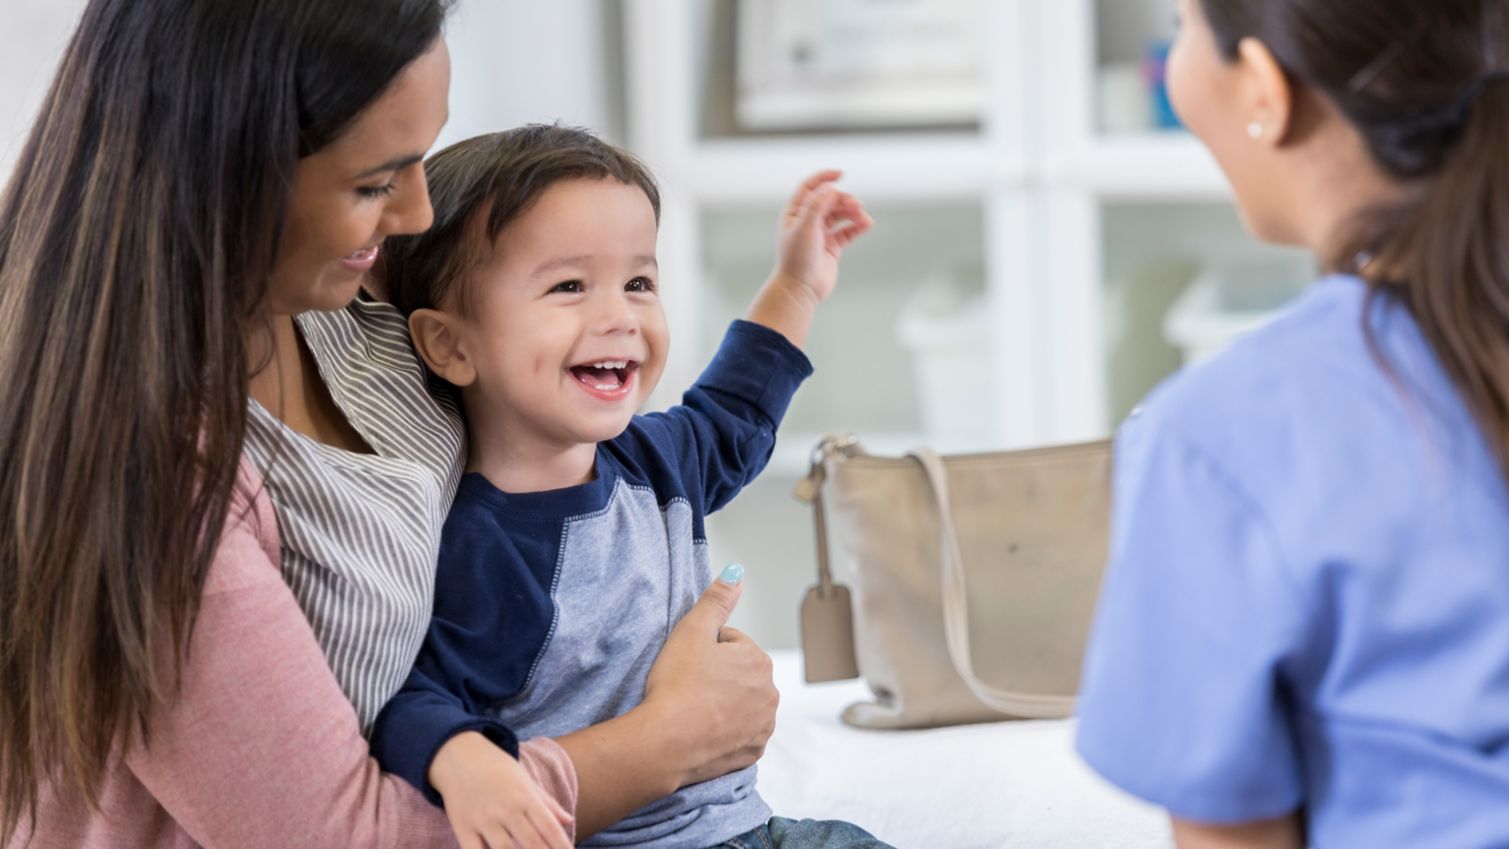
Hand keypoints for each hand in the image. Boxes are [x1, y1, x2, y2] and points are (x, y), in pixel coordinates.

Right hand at [428, 731, 574, 848]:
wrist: (459, 754)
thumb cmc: (498, 770)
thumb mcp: (525, 780)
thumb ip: (547, 803)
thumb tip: (568, 821)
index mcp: (526, 798)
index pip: (549, 827)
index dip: (561, 845)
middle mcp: (507, 810)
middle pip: (531, 842)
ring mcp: (484, 819)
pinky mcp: (463, 827)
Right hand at [643, 573, 779, 787]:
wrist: (666, 742)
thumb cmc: (676, 684)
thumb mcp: (692, 630)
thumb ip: (716, 599)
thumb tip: (737, 573)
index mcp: (759, 661)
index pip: (730, 644)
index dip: (704, 650)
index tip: (688, 665)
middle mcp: (770, 693)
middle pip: (738, 675)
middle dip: (718, 676)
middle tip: (688, 686)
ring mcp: (763, 726)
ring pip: (740, 704)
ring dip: (723, 703)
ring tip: (694, 709)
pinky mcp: (752, 752)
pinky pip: (739, 734)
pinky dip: (725, 732)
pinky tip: (704, 730)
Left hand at [774, 169, 872, 304]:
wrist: (800, 290)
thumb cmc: (797, 259)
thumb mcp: (805, 228)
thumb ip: (816, 205)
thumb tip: (830, 187)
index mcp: (794, 213)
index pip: (809, 188)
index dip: (824, 177)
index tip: (841, 174)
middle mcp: (807, 221)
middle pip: (829, 200)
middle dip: (844, 200)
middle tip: (856, 206)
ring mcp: (820, 234)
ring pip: (841, 215)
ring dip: (853, 212)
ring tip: (863, 218)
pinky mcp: (832, 247)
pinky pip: (848, 231)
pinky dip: (858, 226)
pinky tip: (867, 224)